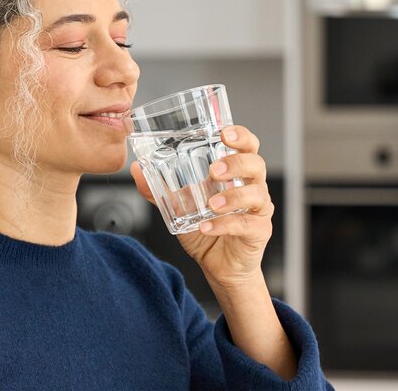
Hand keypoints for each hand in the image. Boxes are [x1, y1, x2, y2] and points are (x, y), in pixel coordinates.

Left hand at [130, 125, 273, 289]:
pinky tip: (206, 226)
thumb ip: (159, 189)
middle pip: (256, 164)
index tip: (225, 133)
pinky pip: (247, 224)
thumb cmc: (206, 228)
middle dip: (236, 163)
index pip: (247, 146)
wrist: (219, 265)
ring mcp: (258, 209)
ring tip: (212, 203)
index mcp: (236, 173)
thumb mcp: (178, 206)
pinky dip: (225, 224)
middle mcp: (251, 186)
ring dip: (233, 197)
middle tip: (214, 170)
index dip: (241, 136)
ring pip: (256, 193)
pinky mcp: (259, 231)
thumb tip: (137, 170)